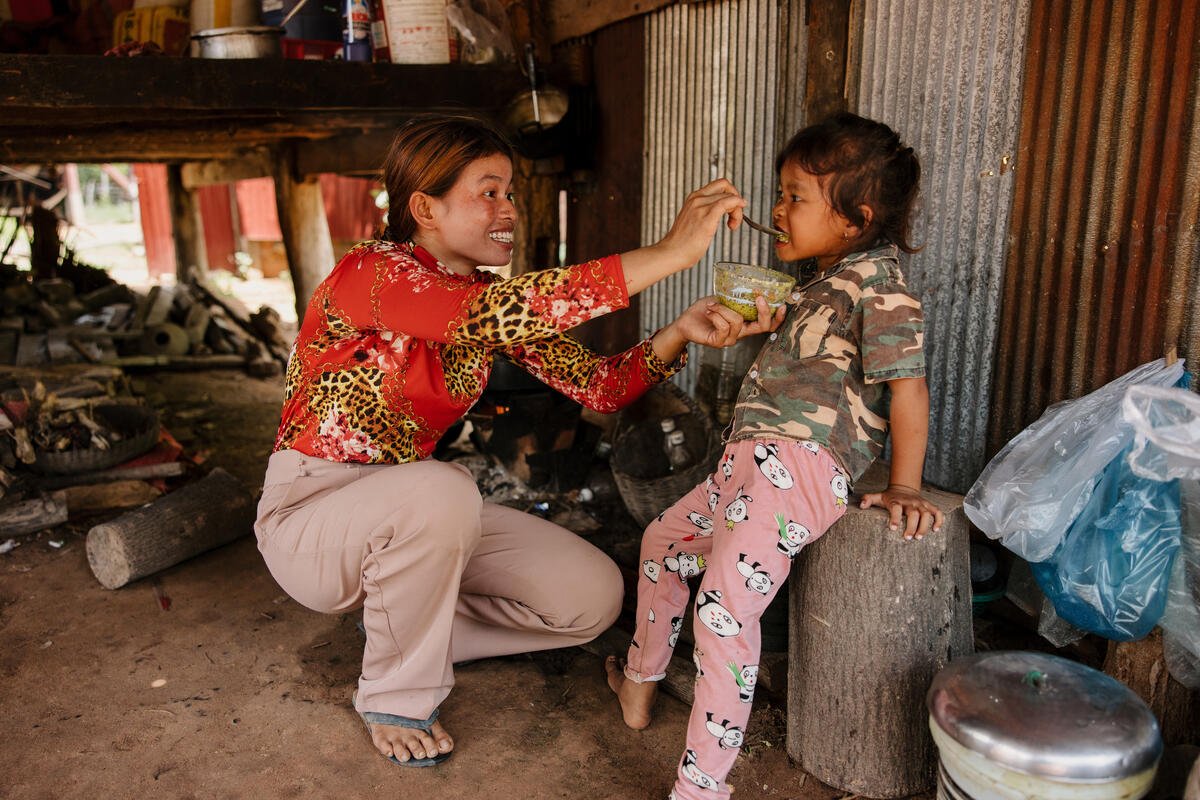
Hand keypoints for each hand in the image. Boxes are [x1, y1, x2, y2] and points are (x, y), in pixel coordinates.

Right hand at [654, 179, 747, 271]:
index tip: (731, 209)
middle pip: (725, 186)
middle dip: (736, 198)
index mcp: (693, 198)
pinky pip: (728, 202)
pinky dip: (737, 207)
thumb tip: (717, 216)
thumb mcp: (693, 221)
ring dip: (737, 210)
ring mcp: (701, 206)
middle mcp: (697, 198)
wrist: (671, 253)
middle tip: (735, 214)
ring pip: (729, 196)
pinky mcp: (707, 216)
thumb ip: (703, 214)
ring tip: (732, 225)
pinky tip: (735, 221)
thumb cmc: (682, 243)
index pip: (718, 186)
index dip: (729, 195)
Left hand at [667, 296, 784, 348]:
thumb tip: (748, 283)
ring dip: (724, 309)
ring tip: (712, 304)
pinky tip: (709, 311)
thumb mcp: (723, 299)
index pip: (768, 324)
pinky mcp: (718, 342)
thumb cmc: (705, 309)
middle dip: (764, 311)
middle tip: (758, 297)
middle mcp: (741, 333)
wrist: (685, 321)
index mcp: (745, 322)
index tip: (783, 304)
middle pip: (763, 327)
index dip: (778, 317)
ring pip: (738, 321)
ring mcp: (731, 339)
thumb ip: (735, 295)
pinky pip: (723, 326)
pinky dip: (716, 314)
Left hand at [857, 485, 943, 539]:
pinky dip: (939, 520)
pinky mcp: (929, 506)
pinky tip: (936, 530)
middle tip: (908, 538)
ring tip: (919, 538)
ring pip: (926, 514)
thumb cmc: (889, 497)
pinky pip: (937, 512)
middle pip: (913, 513)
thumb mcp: (878, 496)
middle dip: (912, 526)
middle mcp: (910, 502)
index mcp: (896, 501)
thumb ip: (868, 500)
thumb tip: (861, 506)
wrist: (903, 487)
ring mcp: (920, 504)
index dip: (895, 518)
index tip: (893, 528)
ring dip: (924, 526)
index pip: (896, 508)